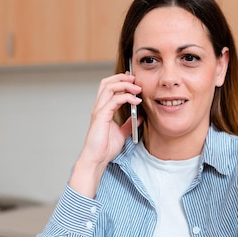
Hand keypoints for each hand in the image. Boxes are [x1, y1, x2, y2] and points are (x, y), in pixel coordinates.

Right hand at [69, 72, 141, 197]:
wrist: (97, 159)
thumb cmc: (105, 148)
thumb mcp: (122, 133)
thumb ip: (129, 123)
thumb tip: (140, 117)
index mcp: (103, 109)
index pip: (109, 87)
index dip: (120, 80)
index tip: (133, 79)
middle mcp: (99, 107)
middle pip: (107, 82)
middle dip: (122, 77)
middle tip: (135, 79)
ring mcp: (99, 110)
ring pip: (109, 87)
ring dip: (125, 85)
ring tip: (138, 88)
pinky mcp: (101, 116)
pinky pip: (114, 100)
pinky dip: (127, 97)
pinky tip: (136, 101)